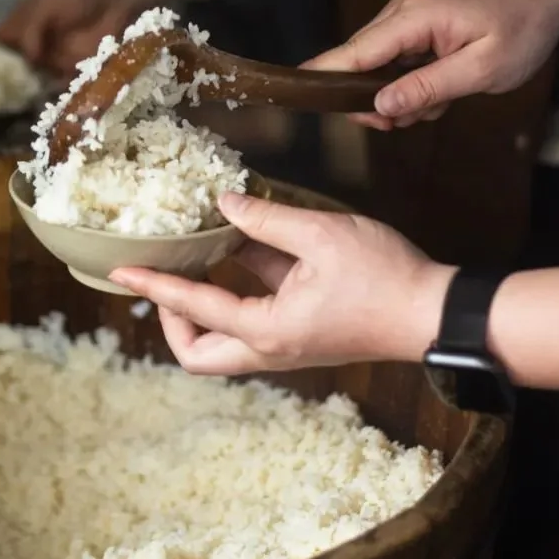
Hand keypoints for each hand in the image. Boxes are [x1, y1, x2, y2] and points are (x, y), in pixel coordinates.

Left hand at [111, 192, 452, 375]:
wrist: (436, 313)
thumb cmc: (386, 277)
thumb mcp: (321, 235)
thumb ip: (267, 218)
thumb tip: (224, 204)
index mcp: (269, 331)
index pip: (194, 310)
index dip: (155, 288)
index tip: (123, 272)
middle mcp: (272, 349)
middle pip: (199, 355)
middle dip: (173, 320)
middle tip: (163, 278)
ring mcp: (288, 346)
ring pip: (224, 342)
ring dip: (203, 306)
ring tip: (193, 256)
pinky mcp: (303, 334)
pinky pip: (254, 319)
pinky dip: (237, 290)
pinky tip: (240, 246)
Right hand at [306, 0, 558, 129]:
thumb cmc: (521, 28)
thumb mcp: (482, 68)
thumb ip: (427, 87)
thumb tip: (378, 107)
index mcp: (411, 19)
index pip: (352, 53)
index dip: (322, 78)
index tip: (293, 100)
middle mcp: (398, 16)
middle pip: (356, 66)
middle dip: (376, 103)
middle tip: (414, 118)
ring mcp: (404, 23)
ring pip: (375, 72)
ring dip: (401, 98)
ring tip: (442, 101)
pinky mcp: (413, 32)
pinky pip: (394, 68)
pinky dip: (412, 88)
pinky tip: (443, 91)